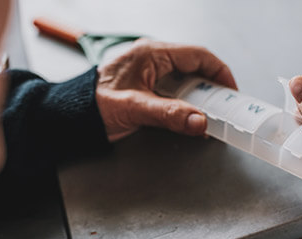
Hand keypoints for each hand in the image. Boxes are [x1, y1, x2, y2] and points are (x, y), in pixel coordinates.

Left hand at [96, 39, 236, 141]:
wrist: (70, 115)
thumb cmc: (94, 105)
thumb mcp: (134, 109)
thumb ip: (169, 115)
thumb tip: (201, 122)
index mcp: (151, 53)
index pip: (197, 55)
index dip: (219, 72)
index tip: (231, 91)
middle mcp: (153, 57)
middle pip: (194, 66)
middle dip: (212, 86)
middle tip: (224, 107)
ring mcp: (149, 70)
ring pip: (185, 78)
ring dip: (199, 96)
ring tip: (210, 114)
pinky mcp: (146, 83)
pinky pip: (174, 88)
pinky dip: (186, 101)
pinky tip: (189, 115)